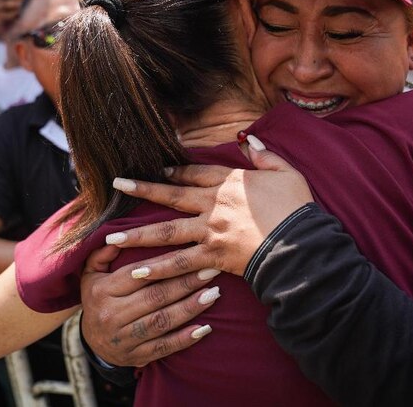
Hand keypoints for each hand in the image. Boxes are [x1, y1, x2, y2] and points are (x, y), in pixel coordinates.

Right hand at [80, 246, 219, 366]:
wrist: (90, 345)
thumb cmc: (98, 301)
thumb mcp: (91, 275)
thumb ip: (101, 254)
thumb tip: (117, 237)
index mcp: (103, 291)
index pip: (139, 274)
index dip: (167, 264)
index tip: (191, 253)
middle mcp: (112, 315)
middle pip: (155, 297)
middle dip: (186, 283)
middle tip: (211, 271)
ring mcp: (124, 338)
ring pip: (162, 321)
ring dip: (190, 308)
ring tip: (213, 294)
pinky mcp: (136, 356)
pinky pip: (163, 347)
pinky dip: (185, 339)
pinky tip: (204, 328)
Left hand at [104, 135, 312, 276]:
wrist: (301, 244)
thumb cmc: (297, 208)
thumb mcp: (286, 172)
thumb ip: (265, 156)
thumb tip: (249, 140)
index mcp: (230, 183)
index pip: (195, 173)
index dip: (175, 171)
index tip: (157, 169)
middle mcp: (214, 205)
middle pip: (172, 196)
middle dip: (142, 190)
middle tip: (117, 186)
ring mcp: (211, 232)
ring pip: (167, 232)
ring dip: (138, 234)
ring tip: (111, 237)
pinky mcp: (213, 257)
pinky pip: (181, 263)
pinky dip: (159, 269)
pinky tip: (137, 271)